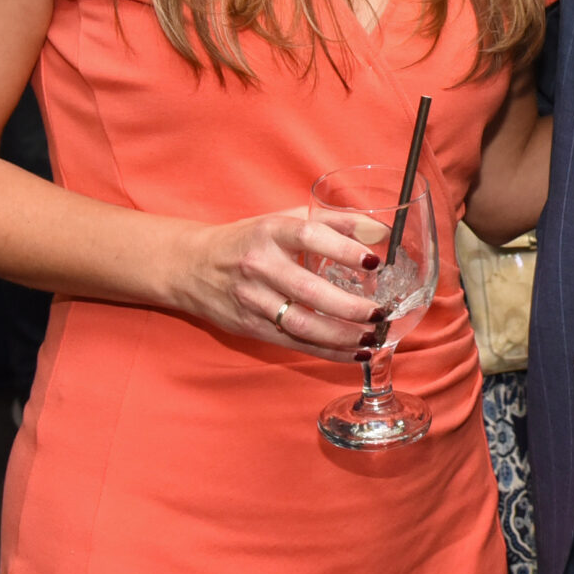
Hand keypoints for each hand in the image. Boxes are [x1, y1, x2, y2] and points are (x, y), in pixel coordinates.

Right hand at [172, 212, 384, 359]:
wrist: (192, 266)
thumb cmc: (249, 240)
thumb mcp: (284, 220)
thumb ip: (332, 222)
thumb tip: (379, 231)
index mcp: (271, 232)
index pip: (309, 237)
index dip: (344, 249)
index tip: (374, 262)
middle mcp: (260, 265)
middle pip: (309, 291)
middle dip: (350, 307)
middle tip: (381, 312)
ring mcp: (253, 299)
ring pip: (302, 324)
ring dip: (342, 336)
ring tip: (372, 337)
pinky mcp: (250, 326)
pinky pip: (294, 343)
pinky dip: (327, 351)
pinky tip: (353, 353)